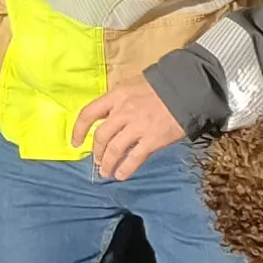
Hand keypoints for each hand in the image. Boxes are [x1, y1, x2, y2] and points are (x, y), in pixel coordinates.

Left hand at [70, 75, 188, 180]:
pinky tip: (121, 175)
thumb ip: (118, 102)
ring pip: (115, 150)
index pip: (88, 114)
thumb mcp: (132, 86)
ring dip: (108, 163)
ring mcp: (138, 126)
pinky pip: (134, 158)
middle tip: (98, 160)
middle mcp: (123, 112)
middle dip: (97, 152)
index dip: (78, 130)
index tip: (75, 142)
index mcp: (115, 96)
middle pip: (101, 136)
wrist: (186, 90)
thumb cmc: (159, 87)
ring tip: (106, 172)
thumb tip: (106, 118)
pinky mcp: (153, 139)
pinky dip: (125, 169)